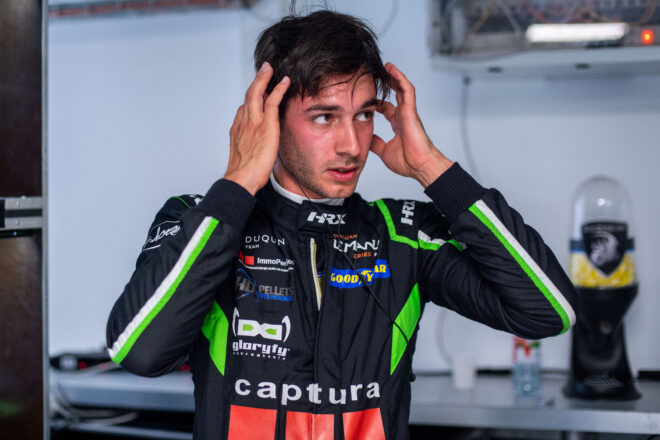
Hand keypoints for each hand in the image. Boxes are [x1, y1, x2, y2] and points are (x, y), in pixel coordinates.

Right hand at [224, 62, 289, 194]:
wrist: (241, 179)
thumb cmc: (244, 174)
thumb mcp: (244, 156)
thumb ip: (250, 146)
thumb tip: (257, 146)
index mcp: (238, 129)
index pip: (244, 108)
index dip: (251, 99)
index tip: (258, 92)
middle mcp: (243, 122)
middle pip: (248, 95)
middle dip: (256, 81)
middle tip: (263, 70)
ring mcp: (254, 122)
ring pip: (257, 93)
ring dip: (264, 78)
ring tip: (270, 68)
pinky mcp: (266, 125)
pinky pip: (272, 101)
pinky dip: (278, 89)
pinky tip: (284, 82)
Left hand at [370, 62, 452, 187]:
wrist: (420, 167)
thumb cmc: (408, 162)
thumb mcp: (384, 151)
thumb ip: (376, 143)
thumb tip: (366, 138)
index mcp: (398, 125)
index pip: (387, 109)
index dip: (378, 102)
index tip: (367, 97)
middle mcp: (404, 117)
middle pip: (396, 95)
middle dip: (387, 85)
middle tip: (376, 76)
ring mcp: (408, 113)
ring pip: (402, 89)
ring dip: (395, 77)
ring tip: (386, 65)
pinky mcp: (411, 111)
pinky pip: (407, 90)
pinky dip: (400, 78)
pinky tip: (392, 69)